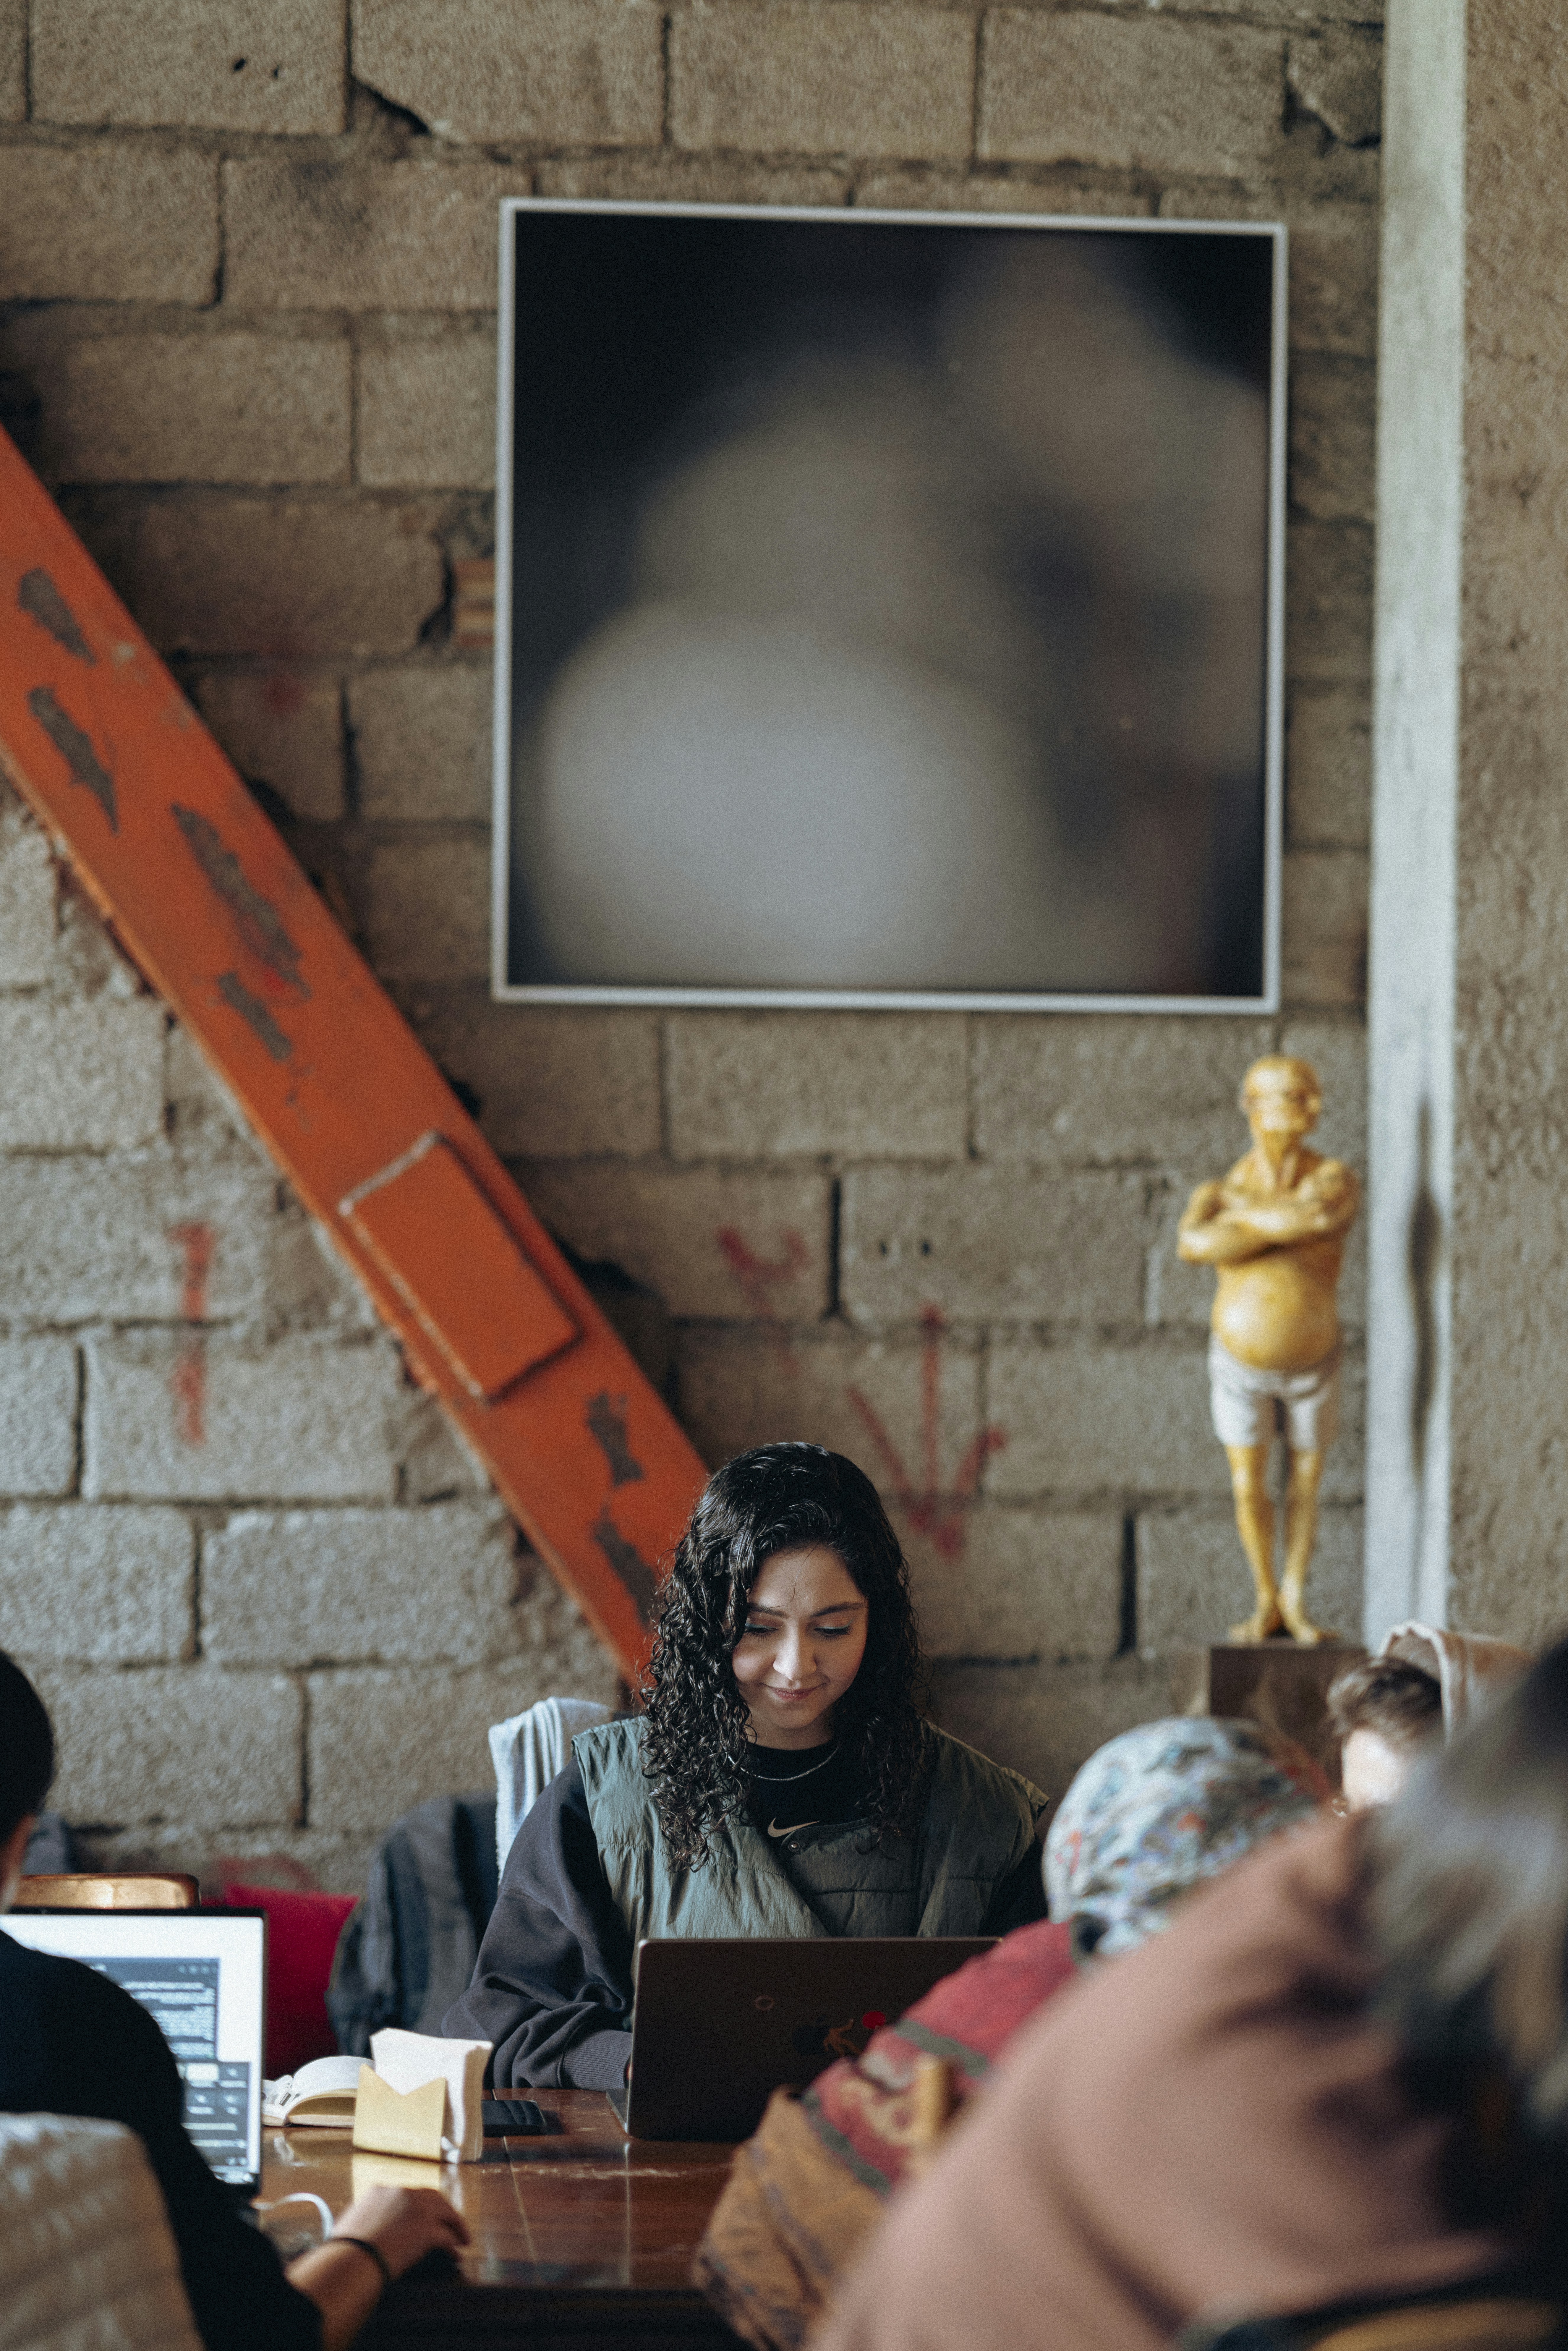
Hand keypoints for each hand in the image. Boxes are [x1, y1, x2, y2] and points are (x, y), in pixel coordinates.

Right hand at [333, 2184, 469, 2280]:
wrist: (352, 2259)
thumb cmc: (344, 2250)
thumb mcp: (350, 2225)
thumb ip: (362, 2220)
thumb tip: (362, 2231)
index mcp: (380, 2191)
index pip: (407, 2195)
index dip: (419, 2206)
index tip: (425, 2216)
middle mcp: (402, 2193)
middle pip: (433, 2198)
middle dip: (444, 2211)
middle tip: (451, 2223)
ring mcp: (417, 2209)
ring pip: (446, 2212)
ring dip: (456, 2226)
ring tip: (462, 2238)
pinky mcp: (427, 2229)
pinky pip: (447, 2236)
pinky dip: (453, 2245)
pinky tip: (455, 2253)